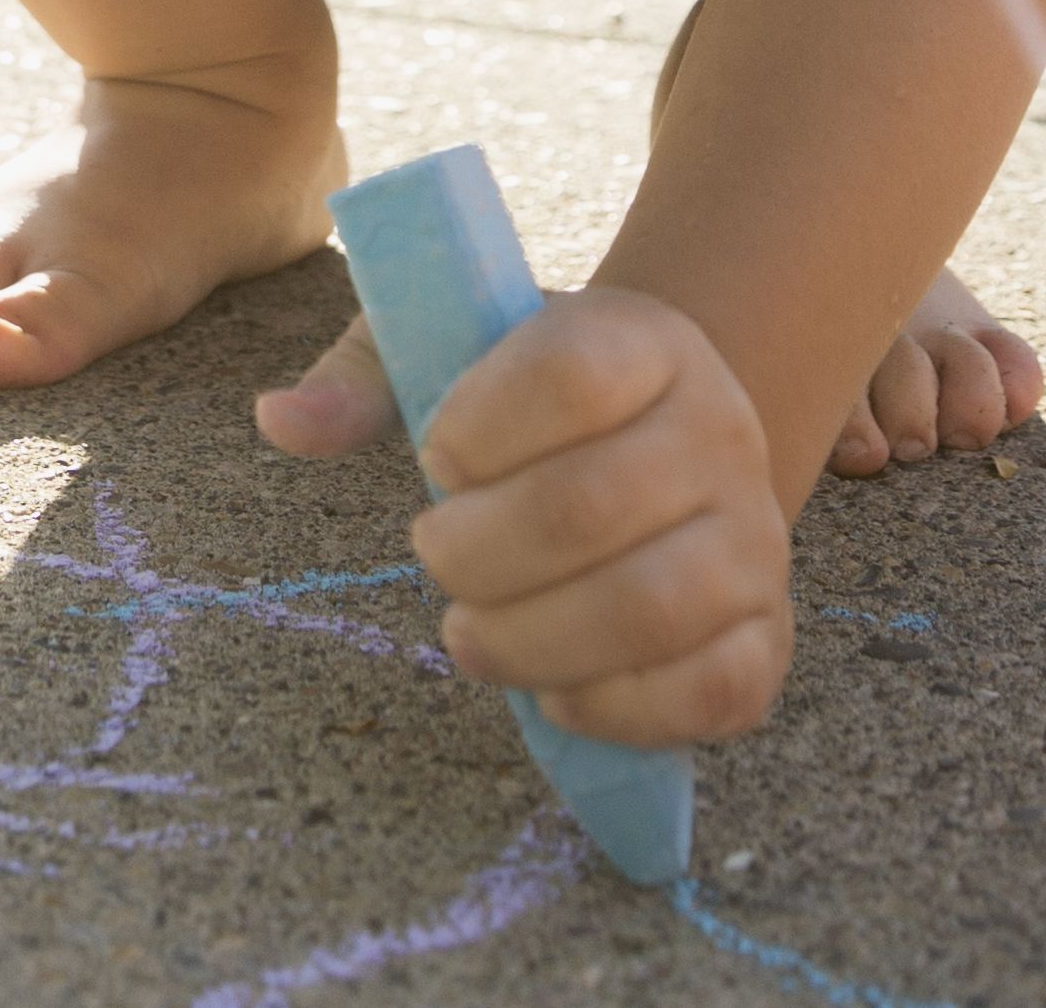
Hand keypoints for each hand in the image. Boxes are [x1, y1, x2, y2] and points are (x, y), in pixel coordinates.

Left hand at [275, 288, 791, 746]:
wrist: (664, 453)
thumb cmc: (533, 409)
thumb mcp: (451, 357)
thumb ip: (366, 378)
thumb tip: (277, 420)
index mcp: (645, 339)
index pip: (569, 369)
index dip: (478, 423)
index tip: (436, 454)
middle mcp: (720, 429)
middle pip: (591, 504)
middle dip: (476, 552)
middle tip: (434, 560)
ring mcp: (755, 536)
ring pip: (652, 605)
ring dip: (531, 638)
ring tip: (469, 636)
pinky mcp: (768, 635)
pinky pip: (713, 688)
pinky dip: (616, 707)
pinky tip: (553, 691)